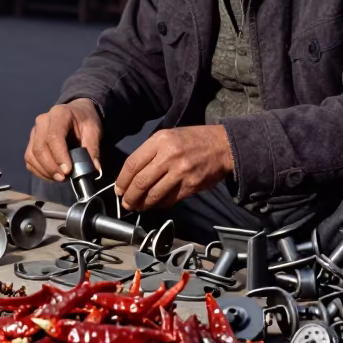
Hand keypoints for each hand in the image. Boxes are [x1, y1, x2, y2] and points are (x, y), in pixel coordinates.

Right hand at [25, 98, 103, 182]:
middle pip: (40, 147)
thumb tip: (95, 168)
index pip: (54, 136)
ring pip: (32, 155)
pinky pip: (30, 160)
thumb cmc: (84, 121)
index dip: (59, 155)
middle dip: (51, 167)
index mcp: (60, 114)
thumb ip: (93, 148)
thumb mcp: (94, 130)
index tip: (67, 170)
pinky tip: (52, 176)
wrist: (76, 113)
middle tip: (64, 178)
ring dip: (45, 171)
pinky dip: (39, 171)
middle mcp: (43, 121)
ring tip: (60, 178)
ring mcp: (34, 131)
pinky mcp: (31, 142)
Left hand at [115, 125, 233, 211]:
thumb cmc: (194, 140)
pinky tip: (156, 204)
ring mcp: (180, 172)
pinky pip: (169, 199)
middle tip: (126, 203)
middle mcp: (169, 156)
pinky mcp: (190, 185)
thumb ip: (151, 151)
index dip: (122, 180)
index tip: (119, 189)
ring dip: (143, 204)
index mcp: (160, 141)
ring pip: (154, 194)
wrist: (223, 146)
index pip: (132, 164)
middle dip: (130, 196)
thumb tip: (133, 173)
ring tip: (139, 207)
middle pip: (140, 182)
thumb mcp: (169, 136)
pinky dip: (160, 204)